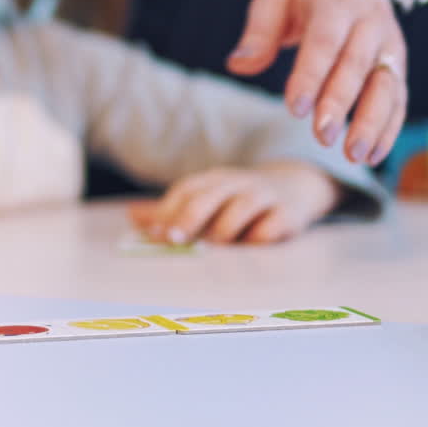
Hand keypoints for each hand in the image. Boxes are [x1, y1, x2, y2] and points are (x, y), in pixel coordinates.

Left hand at [130, 162, 341, 245]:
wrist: (295, 186)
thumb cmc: (238, 199)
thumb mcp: (207, 198)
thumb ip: (172, 211)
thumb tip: (132, 216)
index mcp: (213, 180)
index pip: (186, 190)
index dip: (169, 211)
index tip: (156, 235)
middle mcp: (237, 183)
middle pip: (210, 196)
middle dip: (190, 218)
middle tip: (176, 240)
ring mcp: (264, 195)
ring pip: (242, 207)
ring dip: (226, 230)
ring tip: (218, 246)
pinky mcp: (289, 212)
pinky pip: (273, 224)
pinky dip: (260, 237)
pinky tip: (252, 247)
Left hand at [227, 0, 406, 165]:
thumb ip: (258, 31)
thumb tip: (237, 65)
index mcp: (335, 3)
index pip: (324, 42)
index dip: (311, 76)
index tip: (296, 109)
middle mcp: (369, 23)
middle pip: (357, 66)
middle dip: (340, 104)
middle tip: (321, 137)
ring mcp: (389, 44)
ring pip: (387, 86)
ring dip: (372, 123)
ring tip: (354, 156)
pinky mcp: (397, 64)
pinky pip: (400, 98)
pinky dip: (389, 128)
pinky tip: (373, 156)